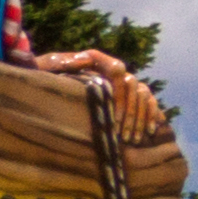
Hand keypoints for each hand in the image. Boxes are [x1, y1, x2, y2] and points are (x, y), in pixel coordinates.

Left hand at [30, 43, 169, 138]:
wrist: (49, 85)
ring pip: (142, 95)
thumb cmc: (46, 76)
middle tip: (122, 135)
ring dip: (140, 118)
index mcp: (95, 60)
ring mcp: (123, 81)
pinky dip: (151, 115)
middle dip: (129, 112)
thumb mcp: (48, 68)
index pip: (116, 68)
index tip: (113, 116)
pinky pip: (149, 101)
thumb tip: (78, 59)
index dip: (118, 92)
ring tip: (132, 139)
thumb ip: (59, 63)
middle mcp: (113, 69)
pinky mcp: (131, 94)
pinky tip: (150, 131)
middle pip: (132, 85)